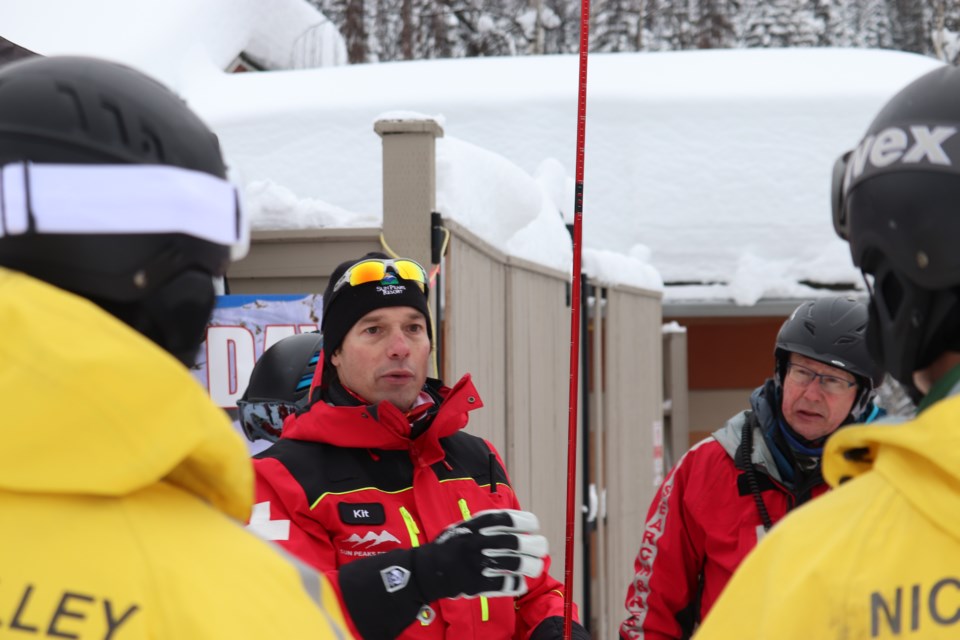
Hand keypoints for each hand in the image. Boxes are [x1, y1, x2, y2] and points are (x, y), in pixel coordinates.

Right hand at [414, 509, 547, 600]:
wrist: (428, 569)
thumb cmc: (451, 545)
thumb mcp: (466, 526)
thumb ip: (489, 524)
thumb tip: (519, 522)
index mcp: (476, 526)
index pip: (508, 519)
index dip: (527, 522)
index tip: (534, 526)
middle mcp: (478, 542)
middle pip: (516, 542)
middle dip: (535, 545)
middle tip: (540, 547)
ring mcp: (477, 564)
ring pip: (515, 564)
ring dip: (531, 566)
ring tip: (535, 566)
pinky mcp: (476, 584)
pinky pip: (505, 584)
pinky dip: (517, 584)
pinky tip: (519, 582)